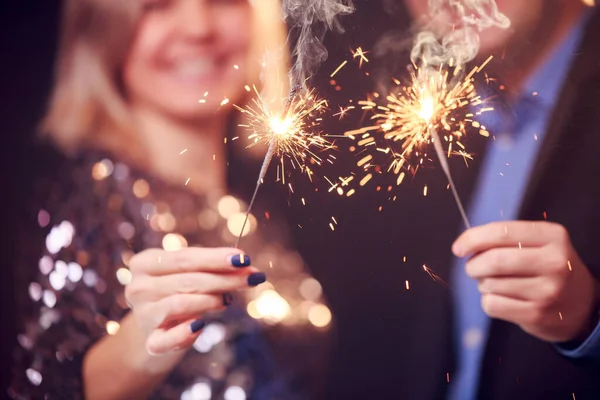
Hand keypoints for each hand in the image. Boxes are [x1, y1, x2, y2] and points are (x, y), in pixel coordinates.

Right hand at [125, 247, 264, 354]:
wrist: (158, 327)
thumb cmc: (179, 291)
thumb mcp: (191, 274)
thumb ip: (214, 268)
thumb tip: (247, 266)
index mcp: (146, 263)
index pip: (185, 258)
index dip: (216, 258)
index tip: (244, 258)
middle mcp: (138, 288)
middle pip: (187, 280)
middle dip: (224, 279)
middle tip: (252, 278)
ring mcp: (142, 316)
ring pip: (180, 304)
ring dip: (210, 300)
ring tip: (228, 300)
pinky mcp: (150, 342)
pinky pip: (166, 340)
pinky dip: (185, 333)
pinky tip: (202, 325)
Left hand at [453, 221, 599, 342]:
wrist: (580, 304)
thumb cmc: (546, 268)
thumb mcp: (538, 243)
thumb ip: (504, 239)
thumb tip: (464, 245)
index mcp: (552, 236)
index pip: (502, 232)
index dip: (472, 239)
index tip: (458, 248)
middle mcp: (554, 262)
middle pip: (494, 260)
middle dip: (473, 265)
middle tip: (473, 268)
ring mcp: (547, 290)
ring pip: (490, 283)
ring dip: (483, 284)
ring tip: (497, 284)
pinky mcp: (537, 315)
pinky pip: (492, 305)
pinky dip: (488, 301)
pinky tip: (503, 299)